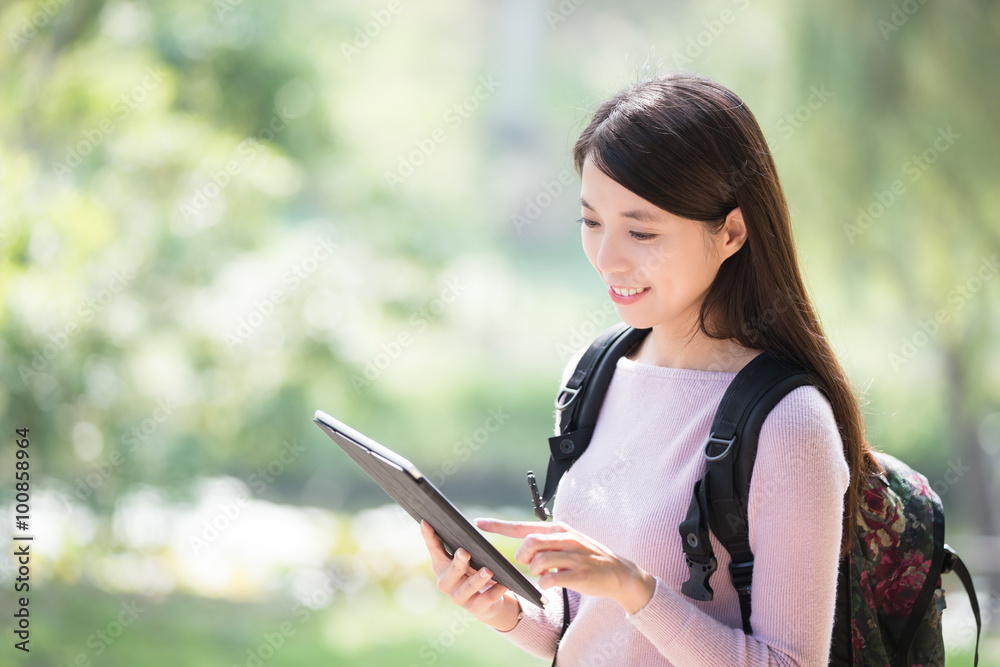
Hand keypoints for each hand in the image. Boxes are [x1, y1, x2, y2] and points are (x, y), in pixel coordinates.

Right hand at [419, 520, 521, 630]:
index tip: (426, 521)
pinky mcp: (476, 608)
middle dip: (458, 562)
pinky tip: (504, 584)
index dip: (429, 536)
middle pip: (451, 571)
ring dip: (478, 579)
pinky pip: (486, 599)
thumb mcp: (466, 558)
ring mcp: (459, 597)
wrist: (486, 602)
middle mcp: (446, 583)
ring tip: (488, 570)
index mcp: (441, 566)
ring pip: (469, 587)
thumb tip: (463, 522)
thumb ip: (460, 545)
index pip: (434, 549)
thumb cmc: (473, 572)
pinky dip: (495, 591)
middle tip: (464, 552)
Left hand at [474, 518, 655, 614]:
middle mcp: (564, 538)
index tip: (478, 523)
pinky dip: (546, 584)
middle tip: (529, 564)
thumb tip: (522, 549)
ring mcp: (572, 556)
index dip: (498, 526)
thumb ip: (545, 543)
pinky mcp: (578, 574)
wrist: (617, 572)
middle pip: (528, 543)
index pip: (522, 526)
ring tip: (546, 574)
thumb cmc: (587, 557)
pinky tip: (552, 584)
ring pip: (538, 562)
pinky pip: (550, 579)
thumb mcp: (566, 543)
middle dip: (522, 556)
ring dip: (536, 572)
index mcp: (558, 529)